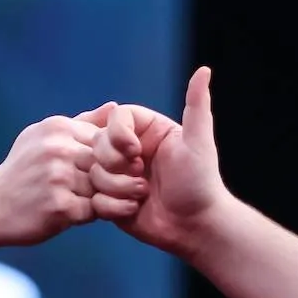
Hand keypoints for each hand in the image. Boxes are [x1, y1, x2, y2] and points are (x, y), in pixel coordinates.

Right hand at [0, 112, 147, 244]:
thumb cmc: (21, 172)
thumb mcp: (43, 137)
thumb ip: (82, 123)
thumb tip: (115, 107)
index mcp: (58, 128)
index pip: (108, 138)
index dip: (119, 155)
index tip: (120, 167)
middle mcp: (59, 149)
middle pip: (111, 162)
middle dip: (122, 175)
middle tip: (132, 186)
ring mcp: (59, 178)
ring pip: (106, 187)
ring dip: (114, 196)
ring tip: (115, 201)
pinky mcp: (60, 206)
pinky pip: (97, 210)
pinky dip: (101, 213)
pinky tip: (94, 215)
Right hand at [92, 66, 226, 258]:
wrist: (195, 227)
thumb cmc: (200, 184)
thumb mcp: (198, 143)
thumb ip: (196, 106)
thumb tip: (204, 70)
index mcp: (148, 130)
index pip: (116, 117)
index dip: (118, 134)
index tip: (134, 151)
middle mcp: (131, 149)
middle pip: (98, 143)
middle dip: (115, 164)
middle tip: (142, 177)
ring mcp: (118, 175)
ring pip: (93, 171)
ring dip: (117, 187)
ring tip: (141, 195)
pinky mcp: (110, 199)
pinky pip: (93, 197)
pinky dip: (112, 206)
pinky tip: (133, 210)